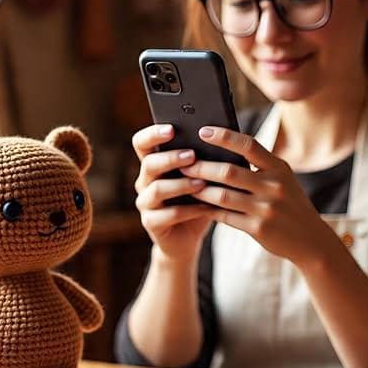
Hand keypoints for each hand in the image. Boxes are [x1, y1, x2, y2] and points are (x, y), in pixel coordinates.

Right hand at [132, 124, 214, 262]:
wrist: (188, 238)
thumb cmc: (197, 200)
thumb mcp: (202, 177)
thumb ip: (205, 159)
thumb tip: (225, 136)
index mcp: (154, 164)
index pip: (142, 143)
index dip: (152, 134)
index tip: (171, 129)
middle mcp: (145, 181)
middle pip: (149, 163)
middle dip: (171, 158)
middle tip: (192, 155)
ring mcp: (145, 203)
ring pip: (158, 189)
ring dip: (181, 184)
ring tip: (202, 183)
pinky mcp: (151, 223)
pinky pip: (168, 215)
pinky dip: (189, 210)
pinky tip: (206, 206)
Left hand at [179, 126, 334, 267]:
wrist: (311, 239)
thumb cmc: (289, 204)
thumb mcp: (282, 179)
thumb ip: (259, 166)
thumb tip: (223, 151)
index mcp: (279, 168)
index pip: (248, 145)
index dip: (224, 136)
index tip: (202, 131)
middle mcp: (274, 186)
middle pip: (229, 172)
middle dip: (202, 167)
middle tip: (183, 163)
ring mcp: (266, 209)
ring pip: (223, 196)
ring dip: (200, 190)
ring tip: (185, 185)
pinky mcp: (258, 229)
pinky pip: (225, 216)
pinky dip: (209, 210)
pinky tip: (198, 205)